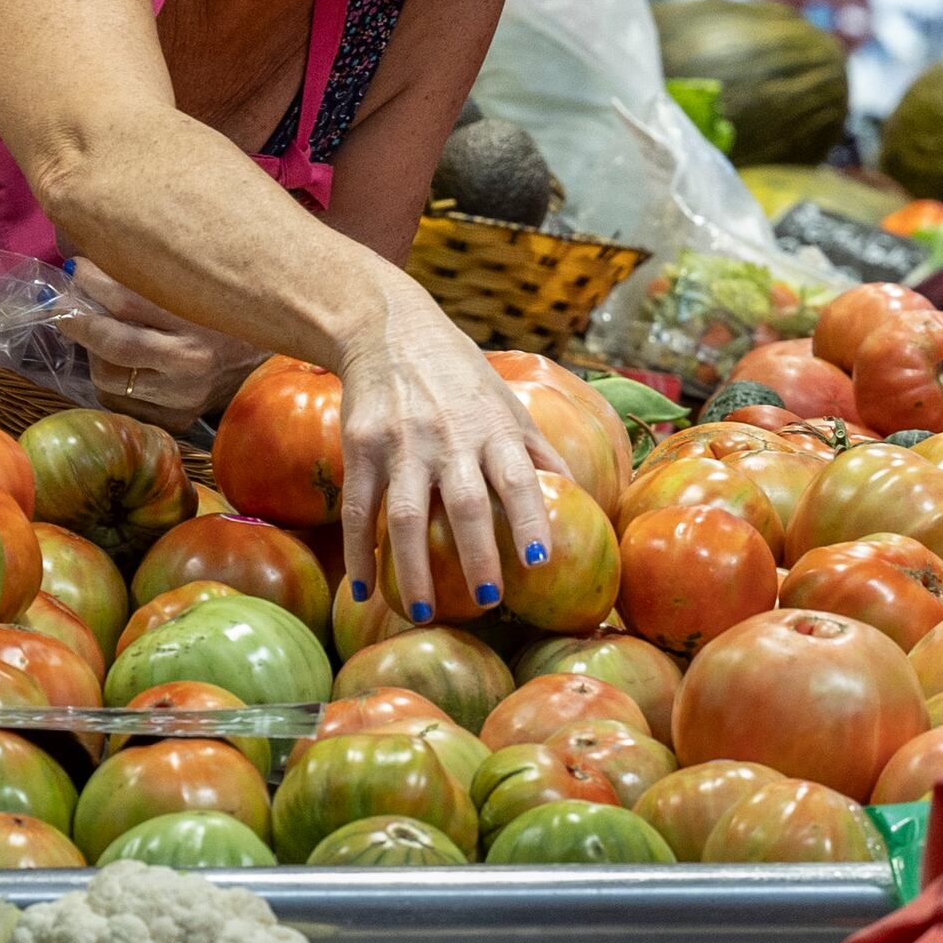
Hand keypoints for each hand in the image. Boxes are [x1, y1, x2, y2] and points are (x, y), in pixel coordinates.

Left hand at [63, 255, 251, 422]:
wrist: (264, 363)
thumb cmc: (225, 316)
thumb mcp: (196, 288)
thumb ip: (149, 276)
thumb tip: (87, 262)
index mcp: (198, 320)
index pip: (127, 301)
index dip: (92, 283)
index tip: (76, 269)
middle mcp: (191, 362)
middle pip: (113, 344)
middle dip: (79, 321)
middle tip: (63, 306)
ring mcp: (183, 397)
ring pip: (109, 379)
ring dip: (93, 355)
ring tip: (98, 336)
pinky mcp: (177, 421)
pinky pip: (121, 405)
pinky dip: (110, 384)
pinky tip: (118, 366)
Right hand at [332, 285, 559, 627]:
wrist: (390, 330)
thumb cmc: (460, 377)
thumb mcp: (506, 404)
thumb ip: (538, 453)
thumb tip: (583, 500)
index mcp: (493, 429)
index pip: (518, 479)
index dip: (530, 519)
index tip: (539, 562)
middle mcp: (449, 438)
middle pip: (465, 504)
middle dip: (477, 555)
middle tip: (488, 602)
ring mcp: (402, 444)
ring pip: (407, 515)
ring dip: (414, 569)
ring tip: (423, 612)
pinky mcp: (361, 448)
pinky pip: (360, 509)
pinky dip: (359, 552)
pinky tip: (363, 589)